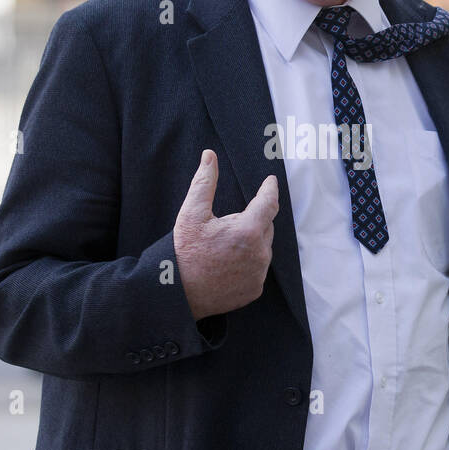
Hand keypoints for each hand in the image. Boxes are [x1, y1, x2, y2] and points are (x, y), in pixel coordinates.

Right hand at [174, 149, 278, 319]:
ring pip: (262, 248)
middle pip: (265, 226)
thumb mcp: (191, 214)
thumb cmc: (184, 253)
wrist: (178, 293)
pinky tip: (227, 263)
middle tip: (225, 225)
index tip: (270, 182)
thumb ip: (204, 182)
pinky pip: (257, 268)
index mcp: (248, 231)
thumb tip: (210, 156)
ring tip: (223, 247)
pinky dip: (248, 261)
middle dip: (252, 220)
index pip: (269, 203)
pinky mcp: (254, 289)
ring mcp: (258, 273)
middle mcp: (259, 253)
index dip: (270, 189)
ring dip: (250, 241)